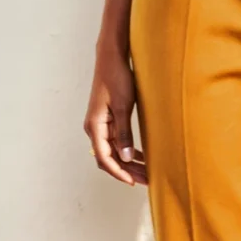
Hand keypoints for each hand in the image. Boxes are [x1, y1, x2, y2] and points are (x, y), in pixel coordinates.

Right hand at [84, 45, 147, 185]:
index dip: (118, 172)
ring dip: (128, 162)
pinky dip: (127, 150)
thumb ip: (124, 132)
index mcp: (95, 126)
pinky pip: (115, 141)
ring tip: (146, 171)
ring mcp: (100, 124)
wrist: (111, 58)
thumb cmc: (116, 78)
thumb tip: (126, 157)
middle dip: (126, 171)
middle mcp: (94, 128)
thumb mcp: (123, 106)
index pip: (104, 158)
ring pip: (113, 151)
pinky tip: (140, 156)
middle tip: (146, 180)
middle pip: (108, 158)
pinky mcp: (107, 120)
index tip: (133, 181)